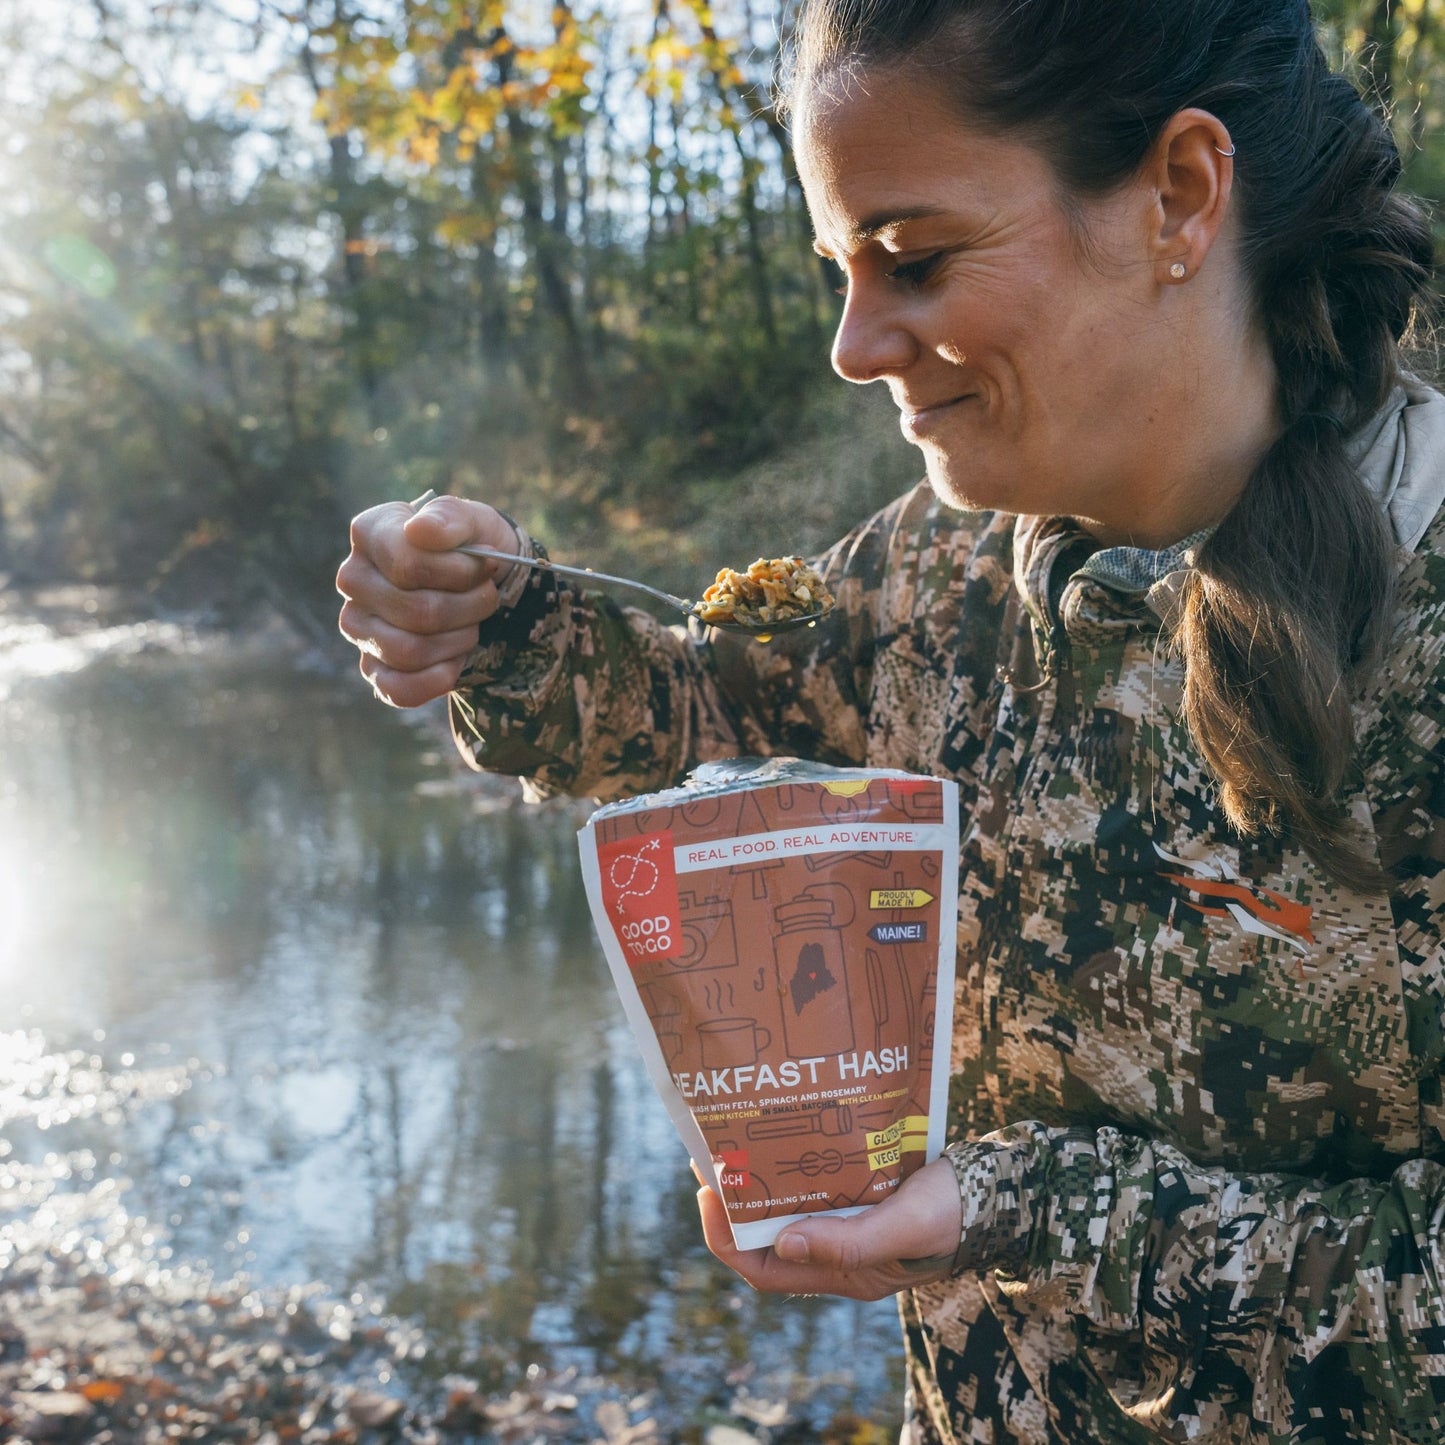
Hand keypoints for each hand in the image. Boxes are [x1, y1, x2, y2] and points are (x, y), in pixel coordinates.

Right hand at [336, 494, 519, 707]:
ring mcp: (358, 626)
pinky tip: (456, 659)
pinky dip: (438, 678)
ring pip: (411, 651)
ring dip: (460, 640)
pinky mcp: (372, 666)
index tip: (488, 562)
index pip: (408, 566)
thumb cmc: (470, 548)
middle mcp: (353, 579)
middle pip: (417, 612)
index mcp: (370, 533)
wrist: (481, 583)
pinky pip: (399, 689)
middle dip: (470, 607)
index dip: (461, 572)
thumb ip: (450, 518)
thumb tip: (420, 530)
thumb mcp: (473, 522)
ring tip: (472, 621)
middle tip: (488, 595)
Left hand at [696, 1156, 961, 1300]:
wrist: (997, 1192)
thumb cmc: (953, 1214)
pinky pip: (812, 1190)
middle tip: (711, 1155)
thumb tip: (785, 1243)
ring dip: (758, 1183)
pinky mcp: (860, 1200)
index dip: (726, 1237)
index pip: (764, 1270)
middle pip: (765, 1240)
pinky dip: (790, 1168)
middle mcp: (838, 1255)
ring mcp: (848, 1228)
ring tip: (736, 1140)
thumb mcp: (903, 1226)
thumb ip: (850, 1241)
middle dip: (732, 1203)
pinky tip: (782, 1136)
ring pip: (786, 1212)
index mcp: (844, 1274)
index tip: (708, 1192)